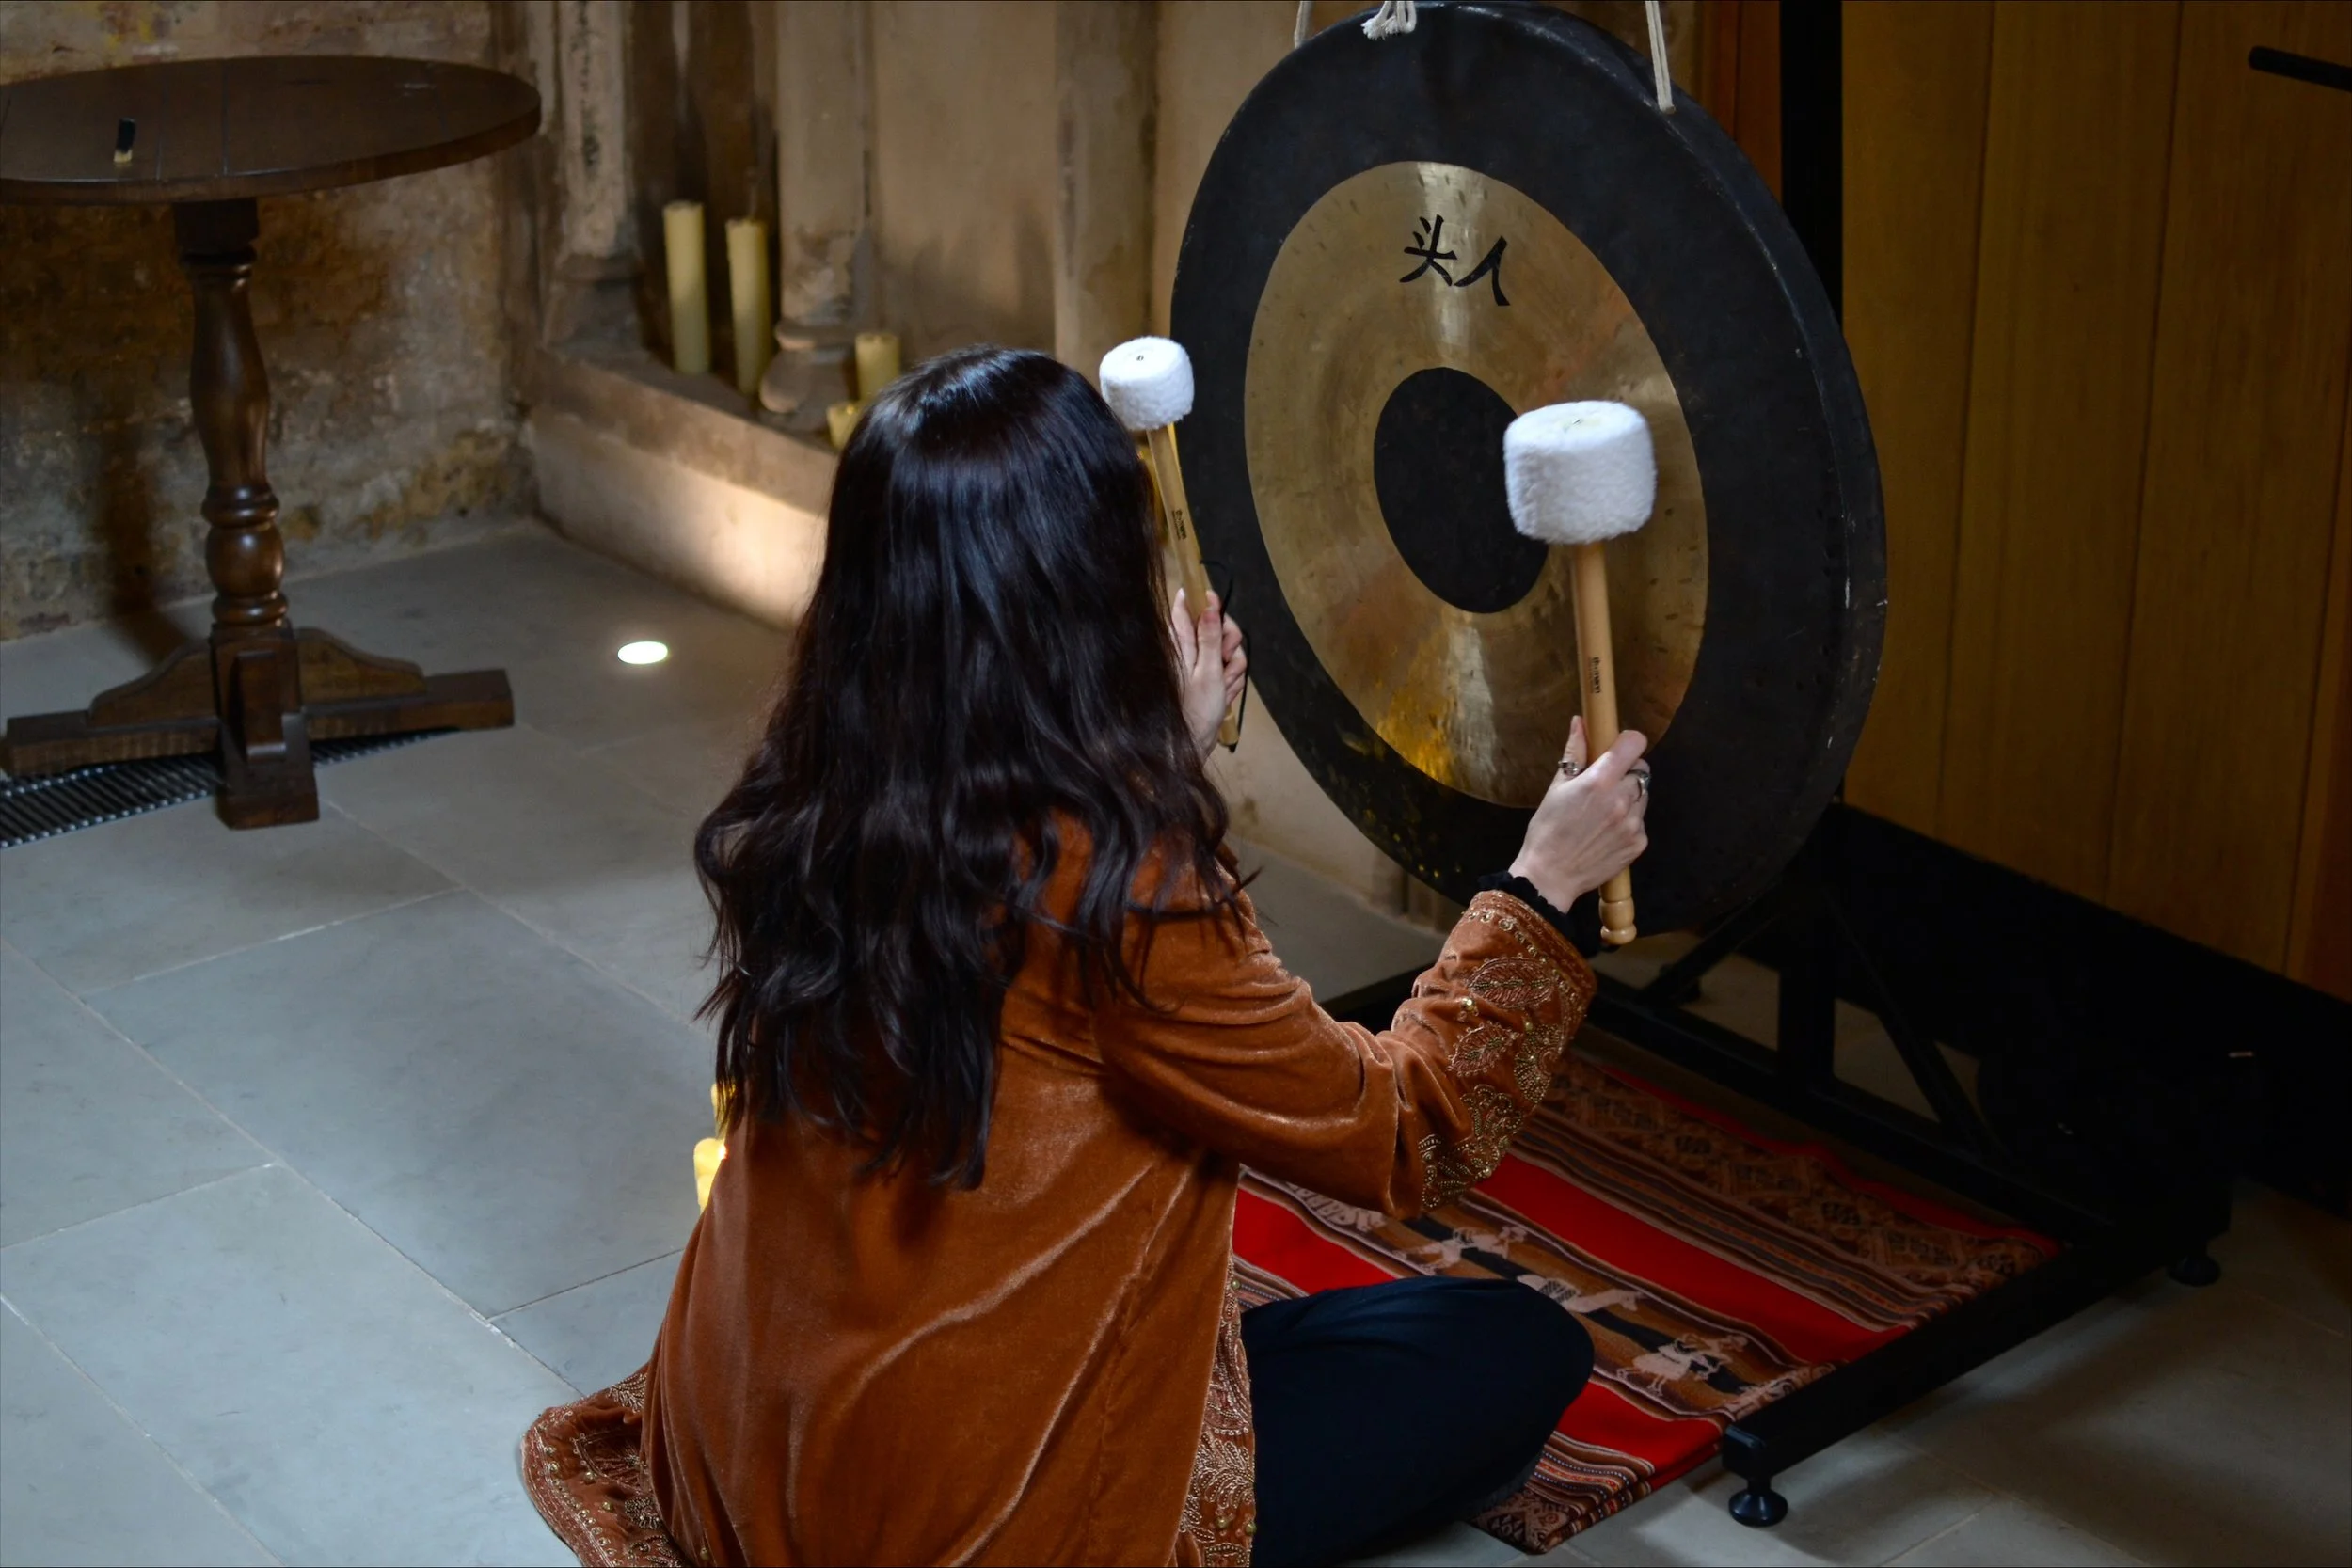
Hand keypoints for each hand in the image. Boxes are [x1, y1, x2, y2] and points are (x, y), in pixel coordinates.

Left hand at [1171, 586, 1245, 759]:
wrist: (1192, 744)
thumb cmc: (1195, 710)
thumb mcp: (1207, 671)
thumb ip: (1210, 636)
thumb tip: (1208, 602)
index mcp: (1181, 641)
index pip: (1190, 605)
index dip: (1209, 605)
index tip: (1220, 618)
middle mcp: (1189, 647)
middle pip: (1218, 625)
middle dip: (1230, 643)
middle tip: (1226, 661)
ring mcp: (1201, 661)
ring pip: (1229, 648)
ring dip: (1233, 667)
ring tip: (1224, 686)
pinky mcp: (1211, 674)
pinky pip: (1230, 667)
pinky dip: (1232, 679)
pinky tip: (1225, 693)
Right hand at [1508, 717, 1649, 908]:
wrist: (1550, 876)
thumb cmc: (1547, 828)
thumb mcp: (1556, 787)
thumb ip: (1574, 752)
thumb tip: (1580, 721)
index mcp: (1600, 781)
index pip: (1635, 743)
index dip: (1627, 742)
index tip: (1617, 749)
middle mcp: (1622, 799)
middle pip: (1642, 770)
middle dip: (1627, 771)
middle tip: (1605, 785)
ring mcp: (1634, 823)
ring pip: (1643, 796)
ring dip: (1629, 797)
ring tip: (1603, 812)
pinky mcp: (1639, 843)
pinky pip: (1640, 821)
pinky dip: (1628, 821)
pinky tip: (1606, 832)